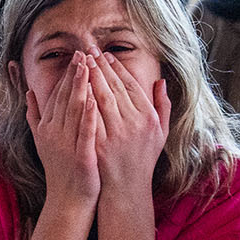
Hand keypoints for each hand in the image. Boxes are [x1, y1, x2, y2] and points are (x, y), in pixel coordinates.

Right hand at [27, 53, 100, 206]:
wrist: (67, 201)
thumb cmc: (59, 170)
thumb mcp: (41, 140)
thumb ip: (34, 115)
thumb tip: (27, 92)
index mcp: (46, 127)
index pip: (57, 95)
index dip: (66, 75)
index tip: (76, 56)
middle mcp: (54, 133)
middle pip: (65, 98)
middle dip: (74, 74)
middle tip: (83, 52)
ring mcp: (66, 145)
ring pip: (74, 111)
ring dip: (81, 88)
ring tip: (88, 68)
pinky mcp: (80, 157)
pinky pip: (85, 133)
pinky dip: (89, 116)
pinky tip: (95, 100)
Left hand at [90, 52, 167, 194]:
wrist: (126, 189)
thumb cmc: (143, 158)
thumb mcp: (160, 132)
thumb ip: (162, 105)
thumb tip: (161, 81)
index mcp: (147, 118)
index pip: (130, 85)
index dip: (117, 68)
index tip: (106, 55)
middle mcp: (134, 124)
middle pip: (114, 88)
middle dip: (100, 67)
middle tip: (88, 51)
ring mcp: (116, 135)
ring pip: (101, 98)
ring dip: (90, 78)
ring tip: (81, 62)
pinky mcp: (99, 144)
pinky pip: (89, 117)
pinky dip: (83, 100)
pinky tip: (76, 87)